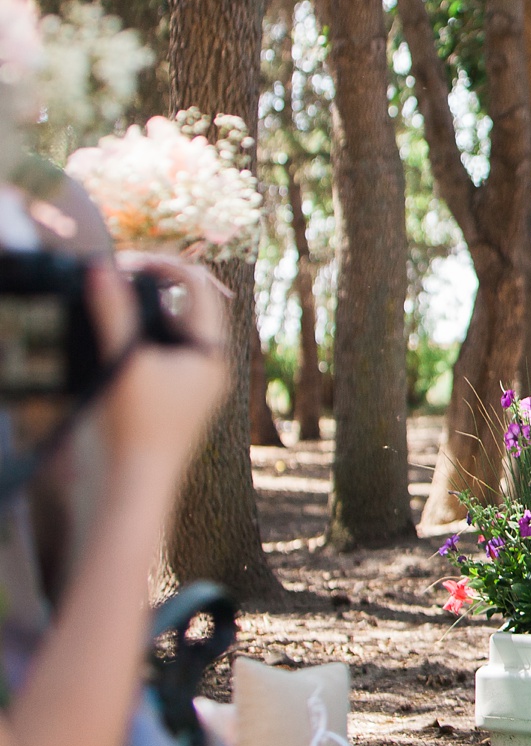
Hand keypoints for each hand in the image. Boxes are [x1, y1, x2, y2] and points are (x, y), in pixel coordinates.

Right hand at [88, 255, 227, 490]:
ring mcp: (199, 379)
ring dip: (150, 307)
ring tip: (116, 296)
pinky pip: (170, 349)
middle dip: (157, 283)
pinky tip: (118, 333)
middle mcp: (213, 362)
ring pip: (179, 326)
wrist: (138, 481)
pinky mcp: (180, 393)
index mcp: (213, 350)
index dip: (164, 266)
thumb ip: (112, 312)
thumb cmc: (136, 425)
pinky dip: (147, 333)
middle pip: (192, 302)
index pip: (199, 286)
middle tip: (119, 273)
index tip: (124, 264)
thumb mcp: (123, 361)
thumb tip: (102, 269)